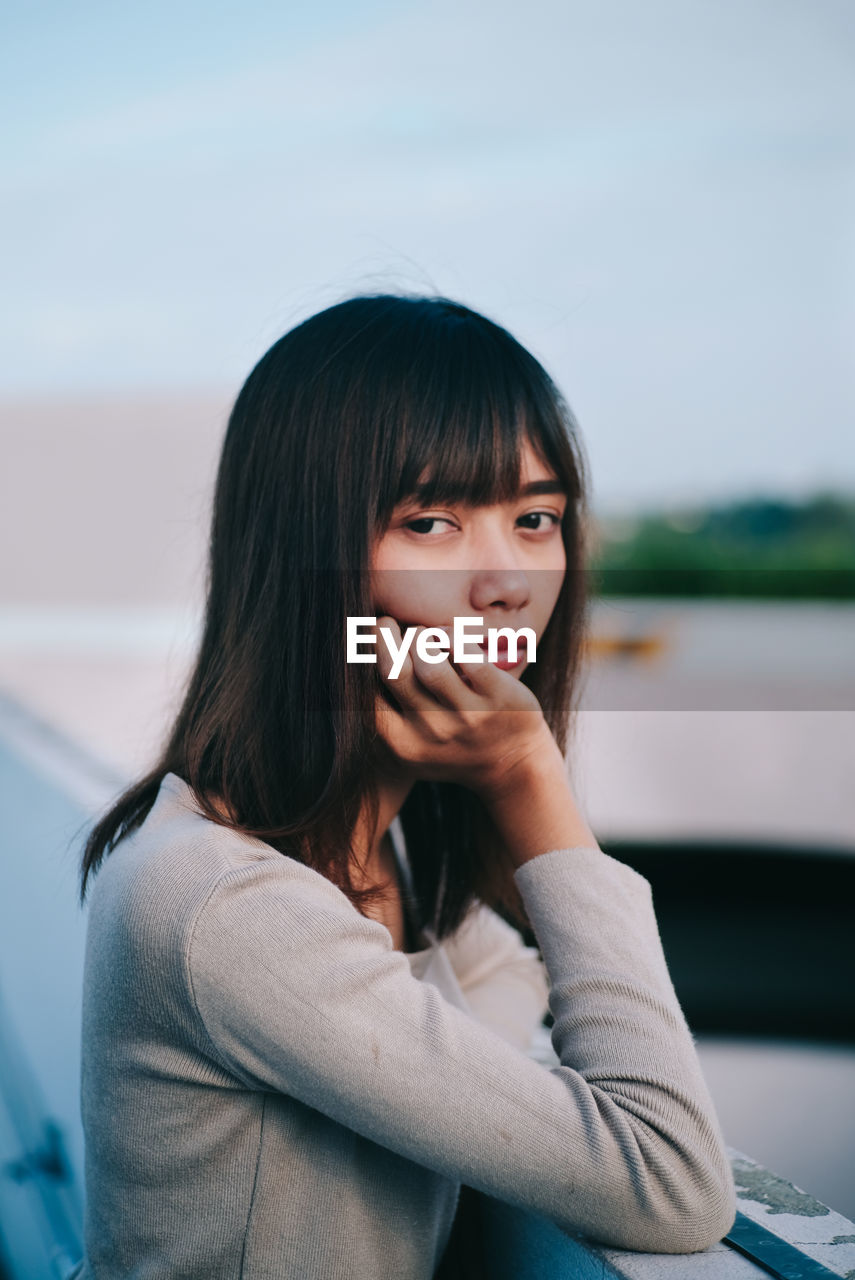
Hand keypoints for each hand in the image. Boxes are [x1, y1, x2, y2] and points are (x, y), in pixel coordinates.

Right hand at [372, 617, 558, 799]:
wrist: (512, 767)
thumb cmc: (453, 747)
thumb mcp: (412, 746)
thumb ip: (382, 714)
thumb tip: (350, 659)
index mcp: (402, 744)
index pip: (366, 693)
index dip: (359, 659)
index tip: (363, 641)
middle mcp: (432, 732)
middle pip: (392, 669)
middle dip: (382, 634)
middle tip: (385, 623)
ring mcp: (467, 715)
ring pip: (427, 657)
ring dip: (419, 636)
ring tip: (421, 635)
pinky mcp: (498, 696)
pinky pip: (466, 652)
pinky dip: (450, 635)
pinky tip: (446, 636)